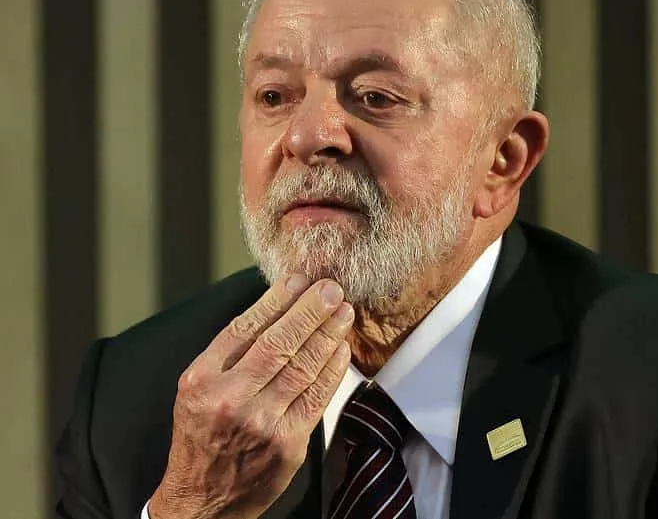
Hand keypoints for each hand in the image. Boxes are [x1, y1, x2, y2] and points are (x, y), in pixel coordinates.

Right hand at [148, 274, 353, 518]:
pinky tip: (341, 348)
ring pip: (302, 366)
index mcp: (201, 379)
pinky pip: (317, 396)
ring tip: (343, 311)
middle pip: (278, 342)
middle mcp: (229, 398)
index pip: (245, 327)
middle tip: (331, 288)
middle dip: (309, 310)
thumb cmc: (202, 437)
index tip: (300, 279)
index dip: (277, 299)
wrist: (201, 501)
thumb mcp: (196, 391)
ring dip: (328, 333)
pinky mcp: (287, 442)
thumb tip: (277, 309)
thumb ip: (229, 355)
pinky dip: (332, 368)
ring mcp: (260, 422)